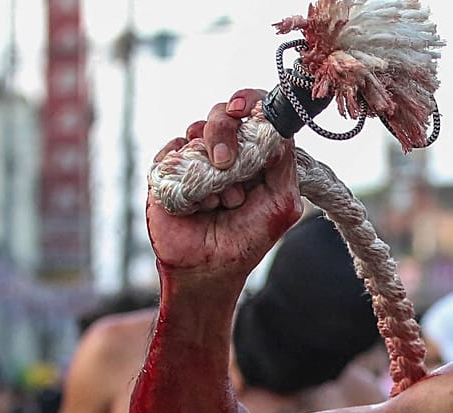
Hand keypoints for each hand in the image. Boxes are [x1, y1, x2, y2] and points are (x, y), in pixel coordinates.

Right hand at [146, 89, 302, 285]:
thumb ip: (285, 166)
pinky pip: (171, 152)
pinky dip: (185, 175)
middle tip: (225, 161)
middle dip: (224, 132)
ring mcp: (195, 159)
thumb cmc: (247, 238)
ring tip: (220, 200)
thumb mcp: (281, 202)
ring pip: (195, 130)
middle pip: (222, 114)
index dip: (249, 102)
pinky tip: (197, 204)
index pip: (254, 113)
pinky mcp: (167, 171)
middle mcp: (225, 153)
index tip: (243, 109)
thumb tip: (279, 130)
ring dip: (209, 167)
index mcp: (254, 155)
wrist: (209, 269)